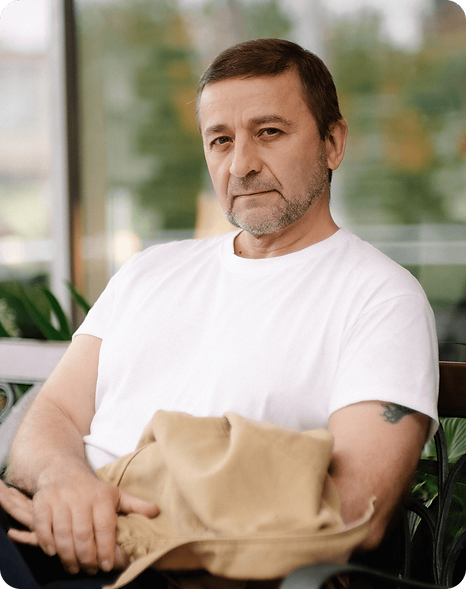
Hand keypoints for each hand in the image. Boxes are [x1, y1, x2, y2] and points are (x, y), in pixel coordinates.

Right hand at [2, 475, 158, 575]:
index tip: (108, 566)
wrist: (62, 469)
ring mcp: (60, 500)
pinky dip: (47, 543)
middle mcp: (81, 497)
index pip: (105, 528)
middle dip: (88, 558)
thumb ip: (135, 505)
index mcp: (102, 497)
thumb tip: (157, 512)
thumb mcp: (115, 494)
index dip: (106, 549)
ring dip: (68, 556)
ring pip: (63, 535)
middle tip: (91, 570)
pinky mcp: (42, 503)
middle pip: (83, 535)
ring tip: (75, 568)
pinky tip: (53, 553)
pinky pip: (43, 528)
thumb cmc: (93, 489)